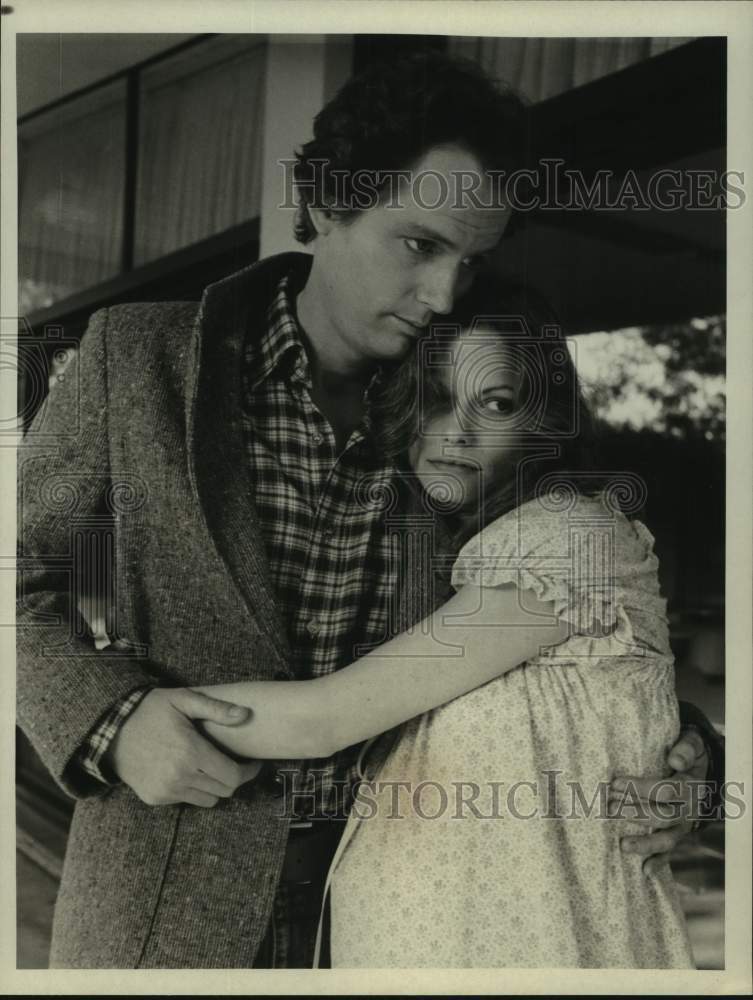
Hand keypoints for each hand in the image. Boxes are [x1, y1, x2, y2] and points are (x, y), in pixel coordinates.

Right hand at [108, 687, 262, 806]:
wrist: (110, 729)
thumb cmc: (150, 710)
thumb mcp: (183, 700)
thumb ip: (216, 709)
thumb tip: (245, 715)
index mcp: (191, 752)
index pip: (233, 776)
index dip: (249, 772)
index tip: (253, 764)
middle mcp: (180, 776)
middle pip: (224, 791)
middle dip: (234, 778)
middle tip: (234, 764)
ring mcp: (166, 790)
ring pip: (208, 800)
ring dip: (215, 786)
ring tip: (211, 767)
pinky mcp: (155, 798)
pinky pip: (186, 801)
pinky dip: (193, 790)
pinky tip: (188, 771)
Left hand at [609, 728, 709, 875]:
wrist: (703, 771)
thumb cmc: (689, 755)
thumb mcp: (692, 745)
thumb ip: (686, 749)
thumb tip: (675, 760)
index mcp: (691, 786)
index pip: (667, 790)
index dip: (641, 788)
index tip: (616, 782)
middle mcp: (689, 809)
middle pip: (663, 815)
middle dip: (635, 812)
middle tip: (609, 808)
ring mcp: (684, 825)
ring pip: (668, 839)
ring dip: (645, 843)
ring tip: (623, 845)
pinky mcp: (678, 834)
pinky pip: (670, 851)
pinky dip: (659, 862)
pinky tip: (645, 872)